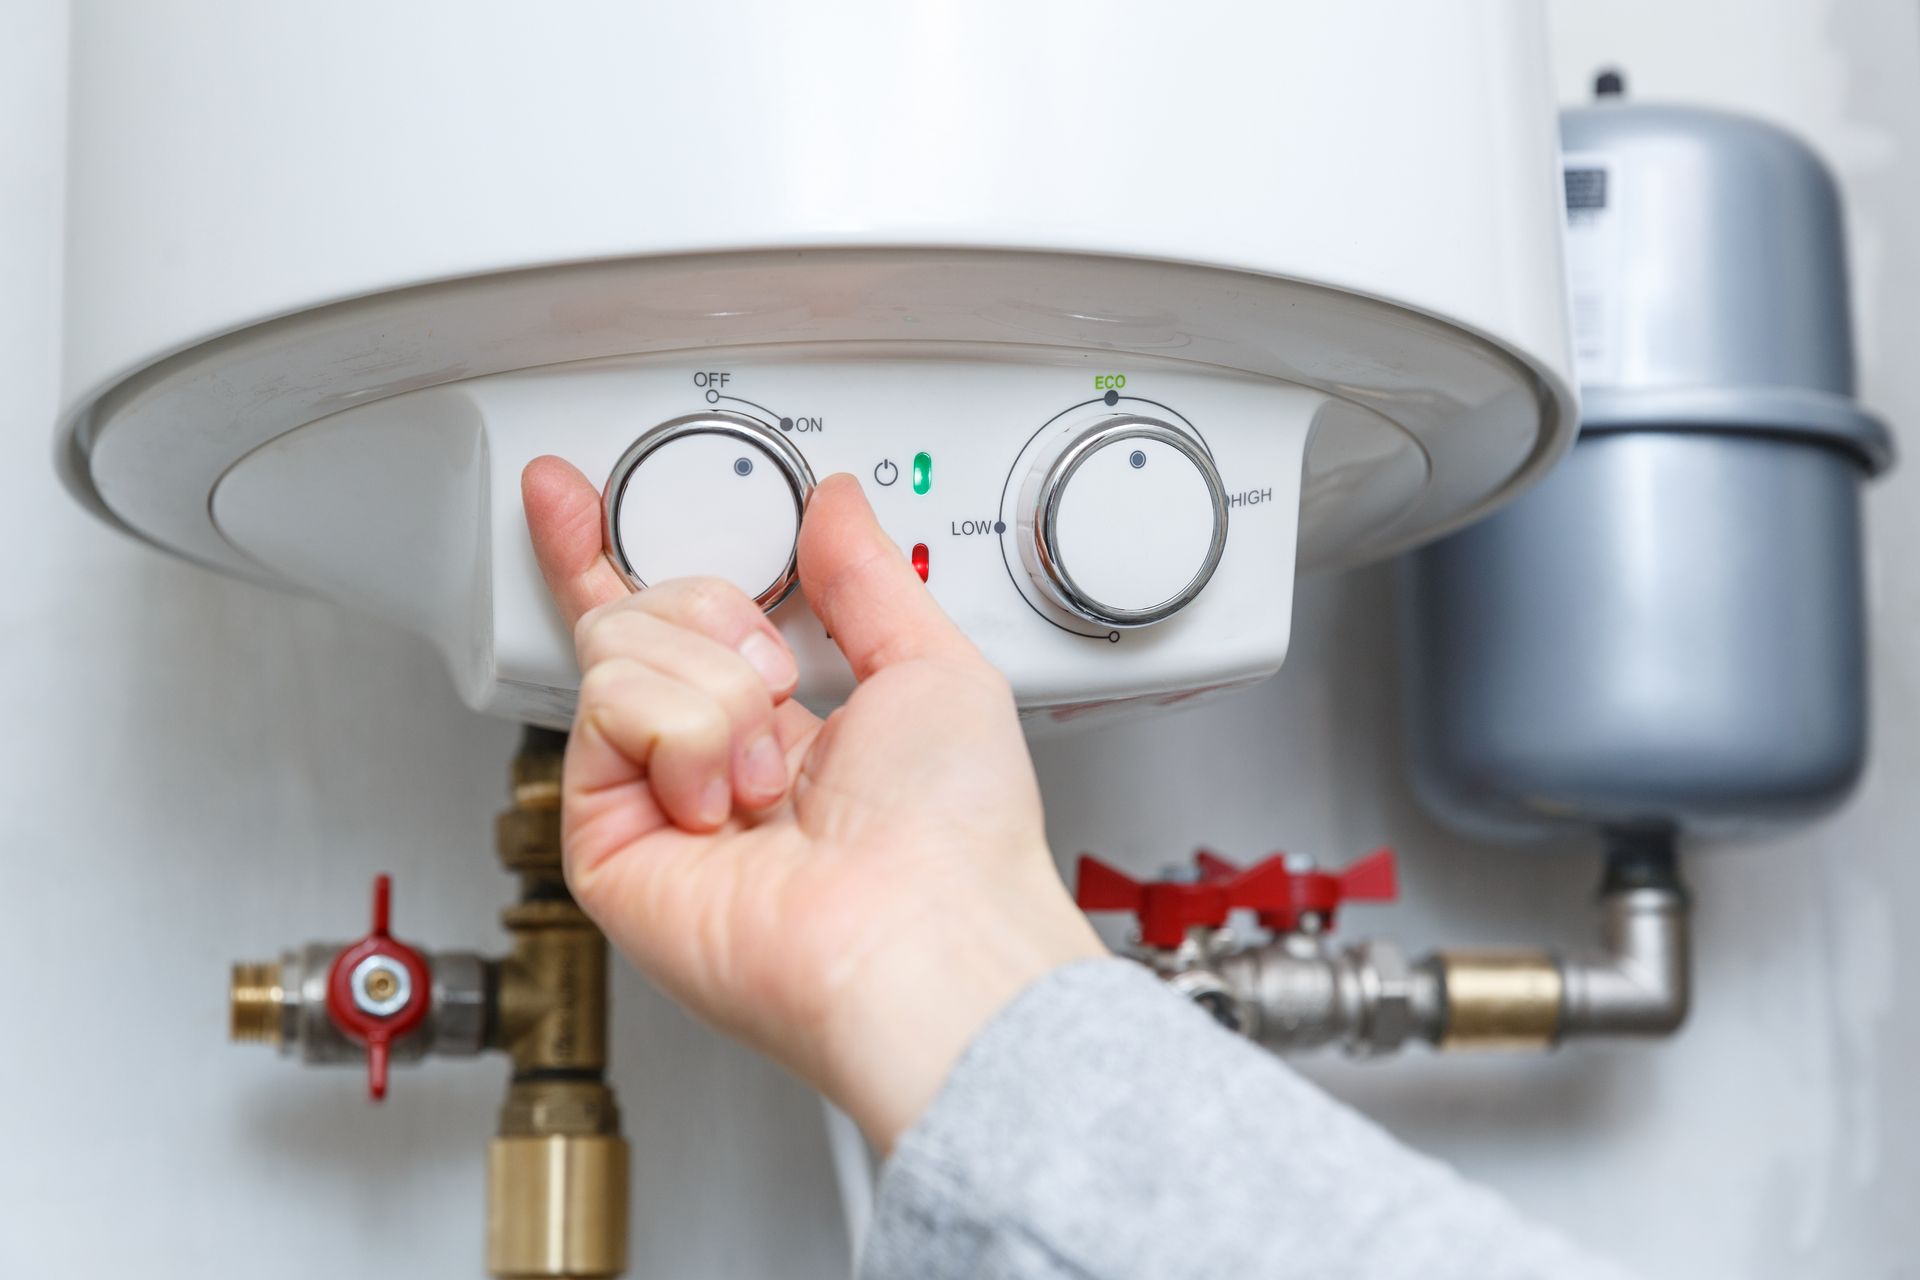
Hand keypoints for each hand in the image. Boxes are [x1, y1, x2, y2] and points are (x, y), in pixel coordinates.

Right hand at [522, 460, 1104, 1147]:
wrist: (923, 932)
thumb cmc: (953, 834)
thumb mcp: (934, 663)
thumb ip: (867, 572)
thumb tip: (832, 503)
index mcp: (787, 723)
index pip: (675, 622)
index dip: (615, 555)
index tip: (577, 499)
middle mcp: (712, 760)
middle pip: (640, 614)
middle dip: (716, 616)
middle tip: (781, 680)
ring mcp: (657, 798)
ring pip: (621, 646)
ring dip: (721, 691)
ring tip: (769, 777)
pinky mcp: (608, 840)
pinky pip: (609, 707)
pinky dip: (686, 734)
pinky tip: (725, 805)